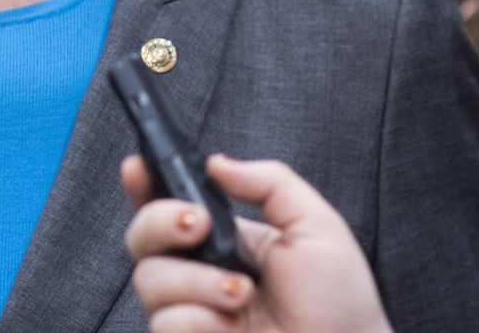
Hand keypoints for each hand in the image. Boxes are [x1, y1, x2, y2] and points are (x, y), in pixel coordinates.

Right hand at [122, 154, 390, 332]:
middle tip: (199, 226)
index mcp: (226, 241)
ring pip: (149, 279)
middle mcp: (201, 274)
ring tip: (241, 295)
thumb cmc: (341, 306)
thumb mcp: (316, 227)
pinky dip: (200, 320)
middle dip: (160, 220)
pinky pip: (166, 322)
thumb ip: (269, 182)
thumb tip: (218, 162)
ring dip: (198, 282)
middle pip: (142, 236)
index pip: (170, 206)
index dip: (143, 185)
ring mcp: (192, 312)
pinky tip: (232, 327)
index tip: (137, 167)